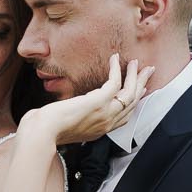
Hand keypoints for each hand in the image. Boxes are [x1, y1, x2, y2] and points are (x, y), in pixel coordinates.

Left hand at [27, 55, 151, 145]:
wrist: (43, 132)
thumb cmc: (48, 129)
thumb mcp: (69, 125)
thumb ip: (78, 118)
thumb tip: (74, 108)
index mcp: (101, 130)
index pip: (126, 116)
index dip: (135, 101)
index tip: (140, 89)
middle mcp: (108, 123)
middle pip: (133, 103)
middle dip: (142, 85)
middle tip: (148, 71)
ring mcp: (105, 113)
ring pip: (130, 93)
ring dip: (135, 76)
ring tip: (135, 63)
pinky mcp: (99, 102)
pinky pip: (115, 83)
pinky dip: (116, 69)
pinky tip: (114, 59)